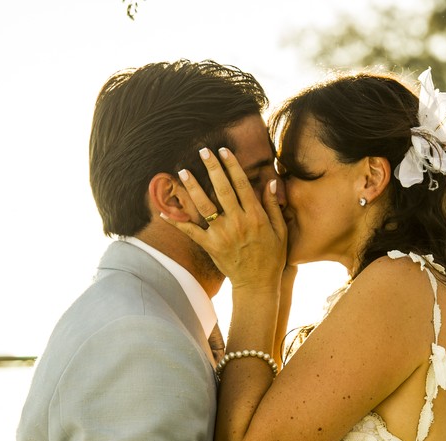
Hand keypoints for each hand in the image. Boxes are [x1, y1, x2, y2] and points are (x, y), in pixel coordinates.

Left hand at [166, 147, 286, 291]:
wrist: (258, 284)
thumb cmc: (272, 257)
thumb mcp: (280, 231)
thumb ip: (273, 206)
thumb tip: (271, 182)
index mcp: (255, 216)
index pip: (242, 184)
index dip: (232, 165)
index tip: (223, 150)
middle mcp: (237, 222)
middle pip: (222, 189)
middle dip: (212, 168)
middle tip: (203, 151)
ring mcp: (222, 234)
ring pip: (205, 206)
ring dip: (193, 187)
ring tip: (183, 171)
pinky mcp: (210, 246)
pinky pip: (191, 231)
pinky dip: (177, 222)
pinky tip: (164, 211)